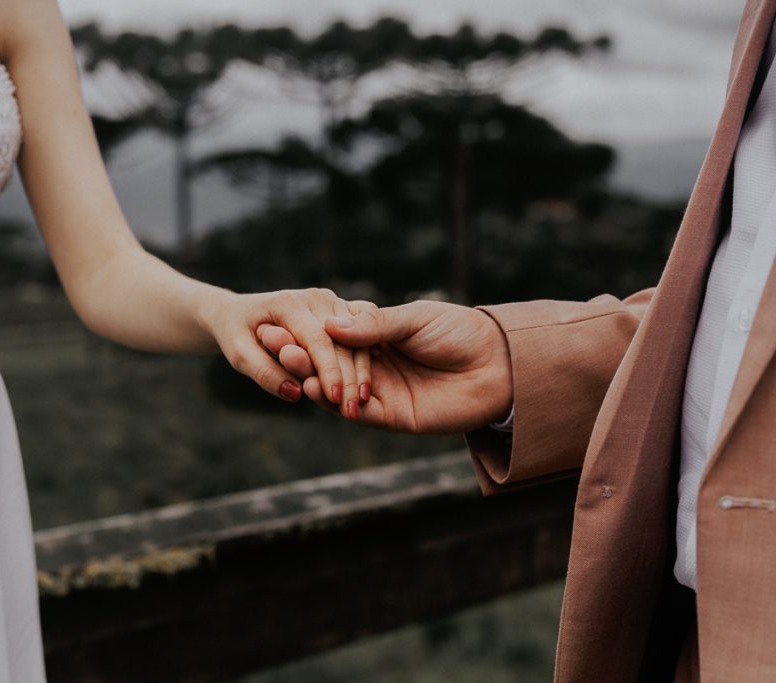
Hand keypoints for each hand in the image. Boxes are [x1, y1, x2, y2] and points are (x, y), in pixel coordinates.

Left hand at [207, 288, 372, 412]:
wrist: (239, 314)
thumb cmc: (236, 334)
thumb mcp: (238, 355)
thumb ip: (264, 372)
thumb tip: (295, 393)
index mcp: (288, 303)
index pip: (317, 340)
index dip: (328, 371)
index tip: (335, 399)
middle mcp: (315, 297)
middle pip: (341, 341)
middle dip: (348, 379)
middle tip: (351, 412)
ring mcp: (330, 302)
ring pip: (355, 340)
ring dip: (361, 373)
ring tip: (360, 405)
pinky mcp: (339, 310)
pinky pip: (358, 337)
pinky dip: (363, 363)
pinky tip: (365, 390)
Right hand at [264, 301, 512, 433]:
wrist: (500, 364)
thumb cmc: (460, 333)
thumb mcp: (414, 319)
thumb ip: (374, 325)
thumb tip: (329, 325)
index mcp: (378, 337)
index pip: (335, 338)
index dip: (309, 333)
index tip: (279, 322)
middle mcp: (375, 365)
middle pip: (331, 363)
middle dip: (303, 355)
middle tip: (275, 345)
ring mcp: (382, 392)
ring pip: (338, 388)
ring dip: (313, 378)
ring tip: (289, 364)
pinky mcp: (394, 416)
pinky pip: (359, 411)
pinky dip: (336, 402)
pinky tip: (316, 389)